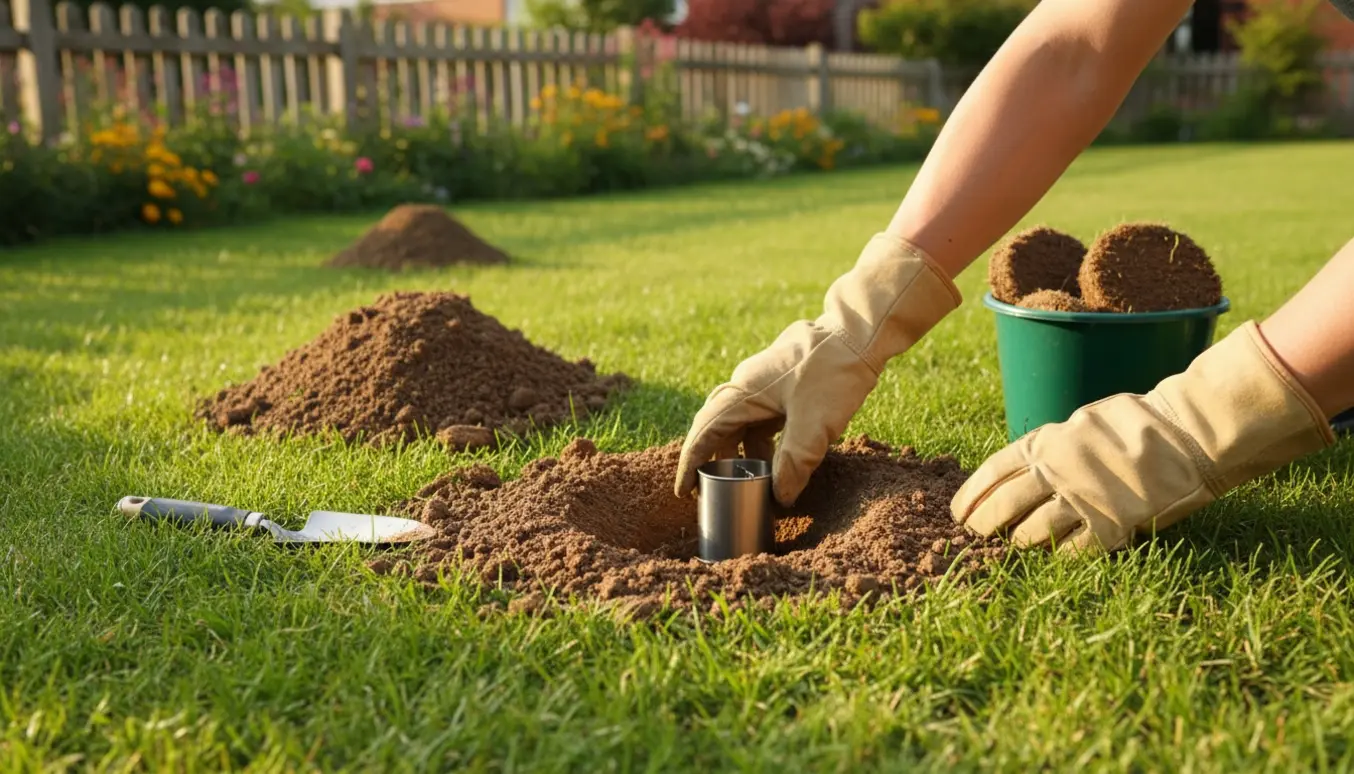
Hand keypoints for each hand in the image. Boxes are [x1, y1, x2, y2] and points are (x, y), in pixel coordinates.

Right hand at [674, 233, 961, 505]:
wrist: (858, 333)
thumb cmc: (833, 373)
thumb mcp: (814, 428)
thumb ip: (793, 465)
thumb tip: (780, 497)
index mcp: (743, 392)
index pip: (705, 431)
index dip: (691, 463)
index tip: (683, 490)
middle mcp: (746, 384)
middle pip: (718, 427)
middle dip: (713, 460)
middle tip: (710, 490)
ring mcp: (765, 381)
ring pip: (742, 423)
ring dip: (743, 452)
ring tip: (749, 481)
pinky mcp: (784, 382)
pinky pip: (762, 417)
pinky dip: (763, 440)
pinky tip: (778, 459)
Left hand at [951, 321, 1333, 552]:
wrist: (1184, 434)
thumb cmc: (1131, 424)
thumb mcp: (1078, 424)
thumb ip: (1048, 448)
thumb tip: (1018, 470)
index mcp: (1044, 443)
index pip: (991, 473)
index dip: (970, 496)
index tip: (957, 513)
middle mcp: (1055, 471)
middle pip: (1002, 507)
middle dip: (983, 525)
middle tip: (975, 537)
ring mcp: (1081, 500)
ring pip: (1031, 533)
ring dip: (1020, 543)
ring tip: (1016, 546)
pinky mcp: (1109, 524)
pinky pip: (1072, 551)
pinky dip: (1060, 556)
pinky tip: (1055, 556)